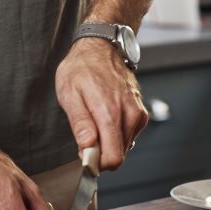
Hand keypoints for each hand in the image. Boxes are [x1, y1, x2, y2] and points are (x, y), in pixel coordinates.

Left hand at [55, 37, 147, 170]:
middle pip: (119, 155)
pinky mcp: (141, 112)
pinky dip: (117, 133)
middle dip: (102, 152)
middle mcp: (128, 114)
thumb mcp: (69, 93)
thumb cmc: (82, 67)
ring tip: (95, 119)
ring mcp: (137, 113)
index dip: (97, 163)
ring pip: (125, 146)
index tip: (85, 154)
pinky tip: (106, 116)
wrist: (101, 46)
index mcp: (109, 112)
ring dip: (109, 141)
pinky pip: (130, 135)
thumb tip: (87, 148)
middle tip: (86, 134)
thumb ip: (80, 123)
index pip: (113, 158)